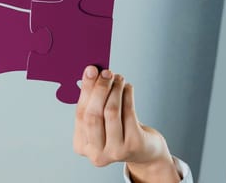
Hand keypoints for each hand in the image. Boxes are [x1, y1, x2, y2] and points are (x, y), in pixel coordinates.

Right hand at [73, 66, 179, 182]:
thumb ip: (93, 102)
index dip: (86, 90)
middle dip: (99, 89)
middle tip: (106, 72)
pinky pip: (128, 113)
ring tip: (118, 78)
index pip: (80, 114)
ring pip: (110, 112)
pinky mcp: (133, 145)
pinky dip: (127, 96)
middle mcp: (96, 154)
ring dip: (114, 90)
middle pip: (93, 115)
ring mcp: (115, 152)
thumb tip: (91, 73)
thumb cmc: (119, 131)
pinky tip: (128, 87)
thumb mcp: (101, 121)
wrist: (144, 151)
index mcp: (81, 146)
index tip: (91, 70)